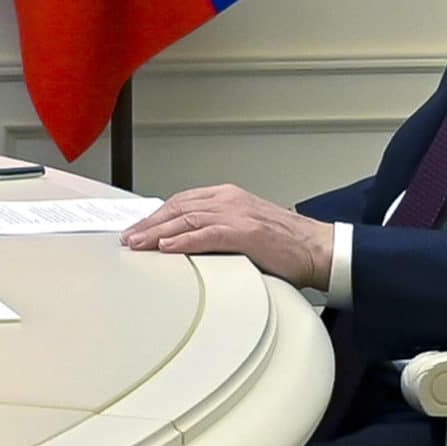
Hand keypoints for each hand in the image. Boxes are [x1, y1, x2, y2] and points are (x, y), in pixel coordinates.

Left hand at [120, 182, 333, 288]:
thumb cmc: (284, 244)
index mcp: (228, 196)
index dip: (156, 215)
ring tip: (138, 245)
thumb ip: (217, 230)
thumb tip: (186, 243)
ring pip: (186, 219)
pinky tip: (166, 248)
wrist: (318, 249)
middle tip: (128, 239)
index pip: (182, 201)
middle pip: (178, 207)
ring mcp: (237, 214)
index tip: (138, 228)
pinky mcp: (245, 232)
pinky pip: (206, 235)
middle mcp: (229, 200)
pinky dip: (183, 241)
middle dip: (149, 224)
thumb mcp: (245, 228)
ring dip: (157, 233)